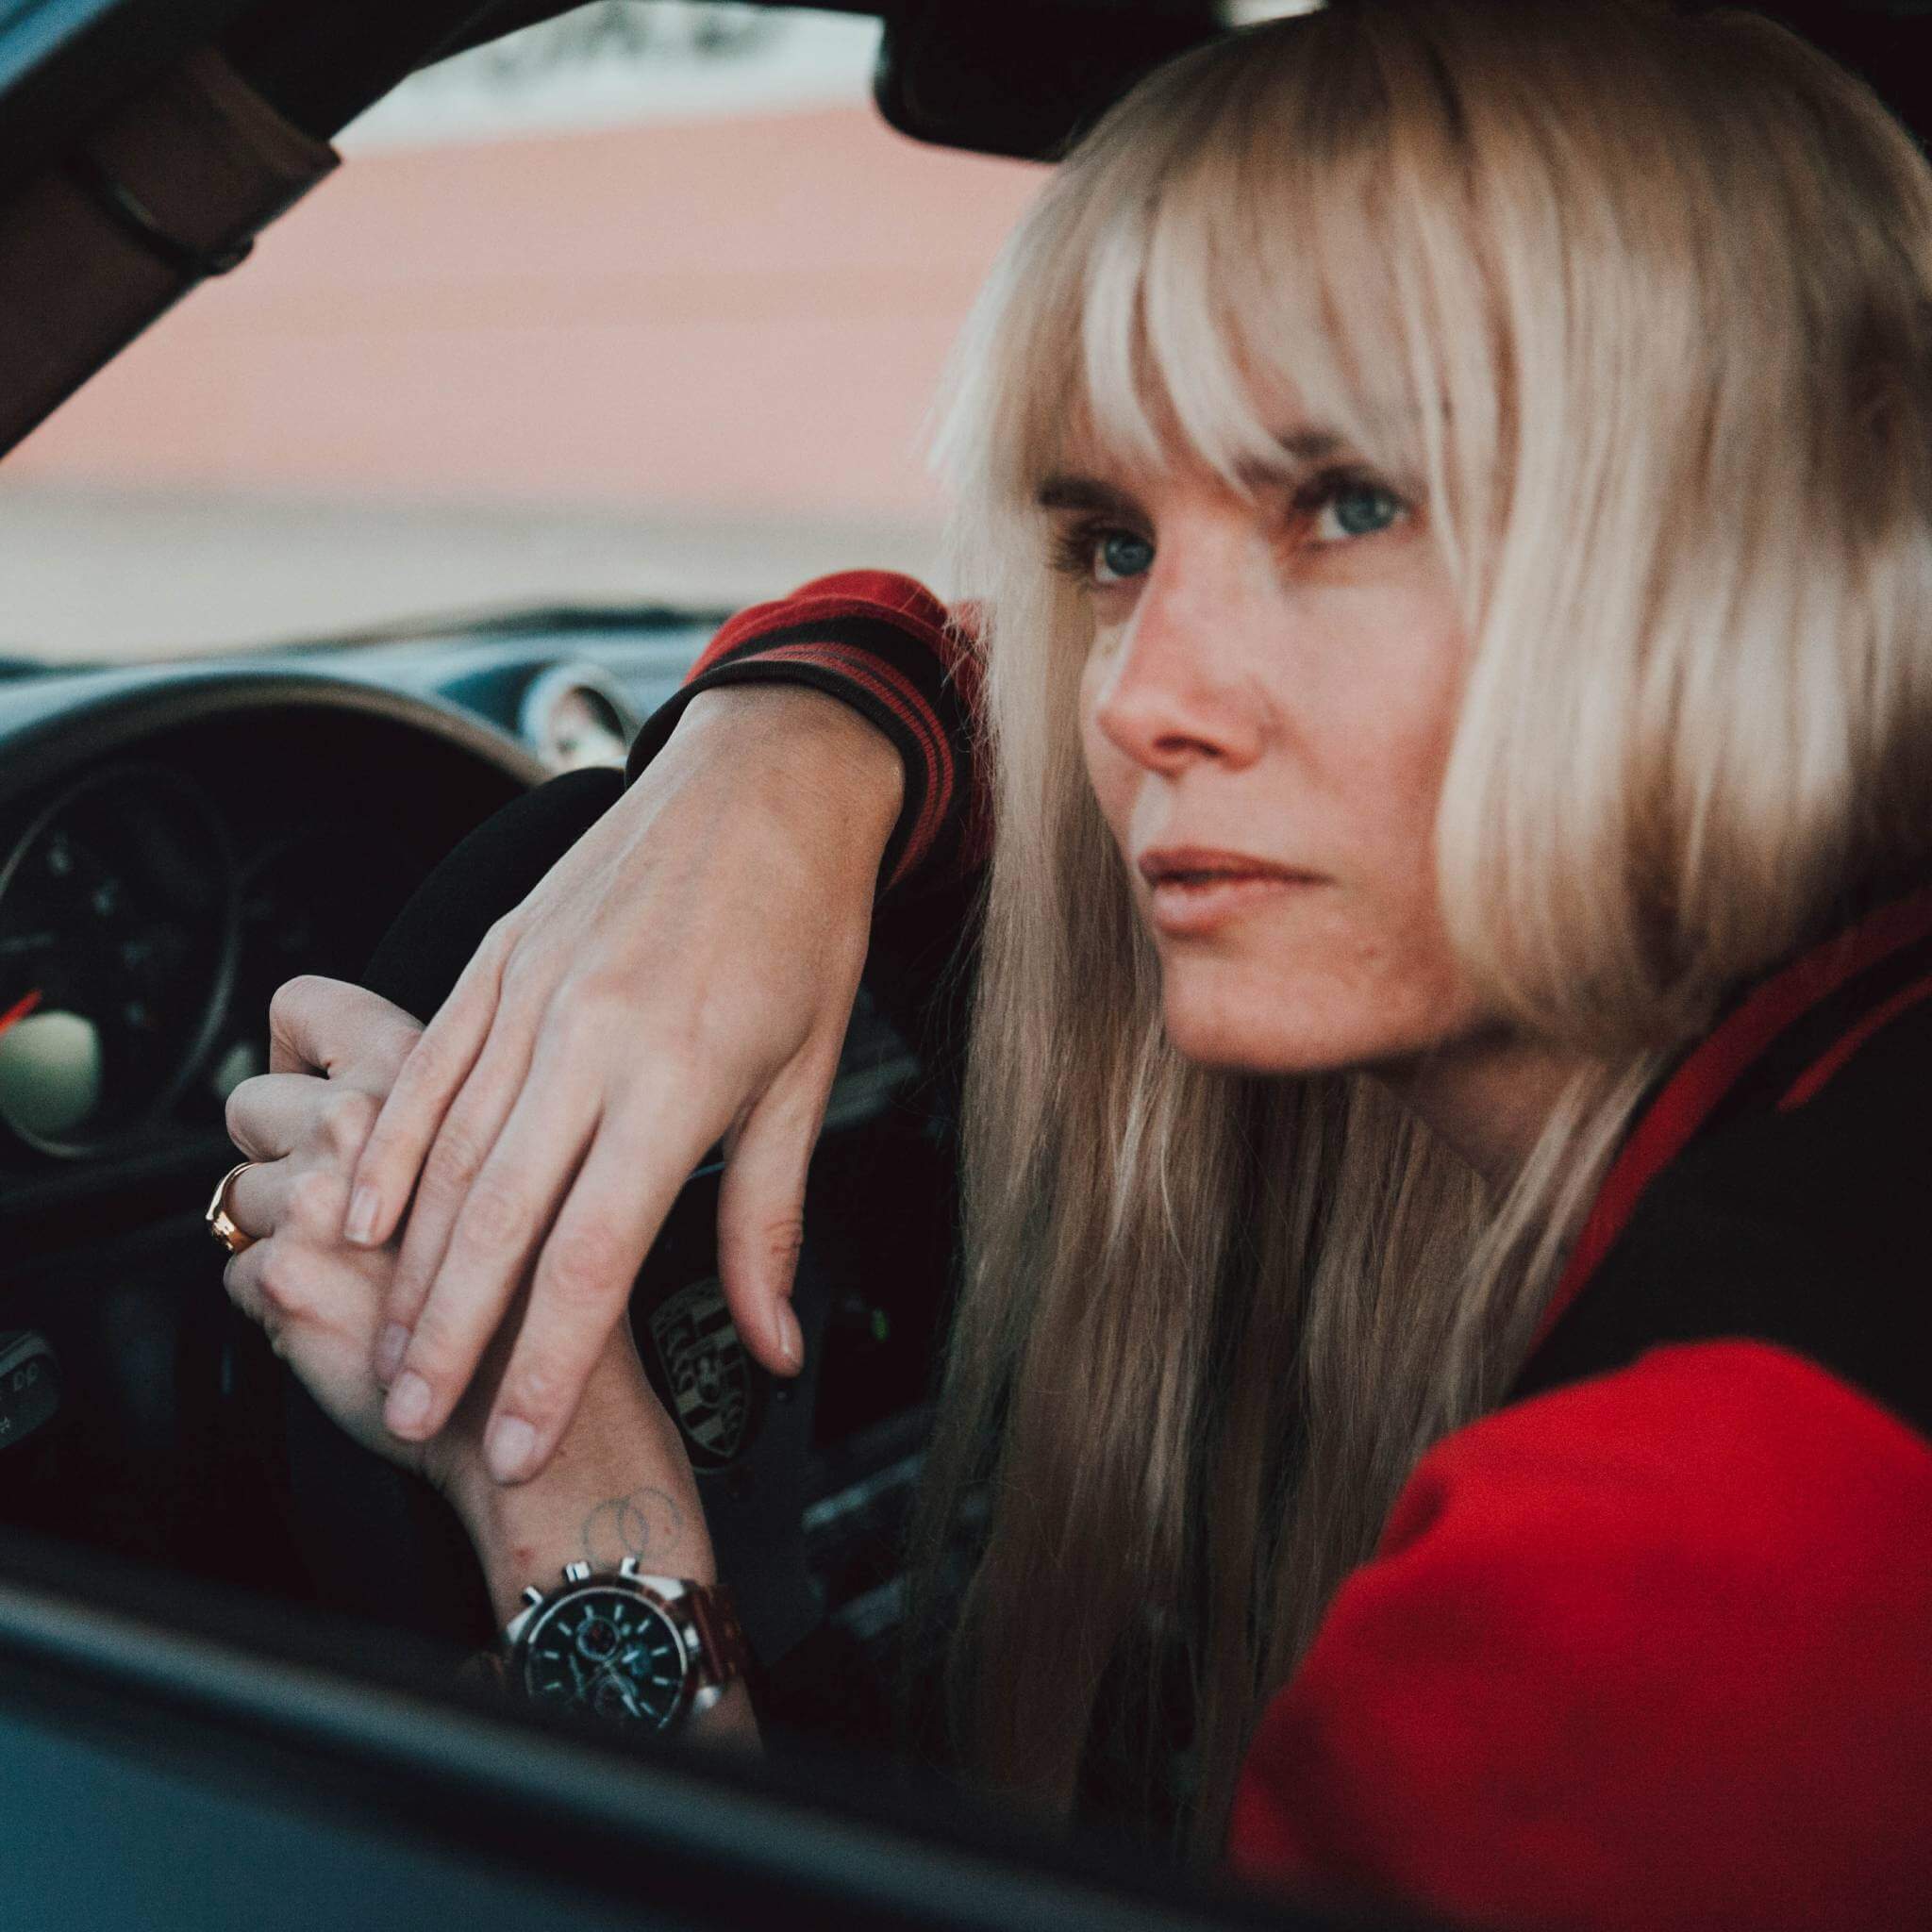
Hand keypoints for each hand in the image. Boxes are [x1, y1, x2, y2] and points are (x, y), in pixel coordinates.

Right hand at [340, 686, 902, 1486]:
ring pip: (447, 1150)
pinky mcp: (498, 955)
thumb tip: (775, 1346)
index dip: (547, 1364)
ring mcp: (532, 992)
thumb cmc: (802, 927)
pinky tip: (358, 1215)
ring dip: (412, 1262)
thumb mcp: (809, 1075)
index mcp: (679, 1079)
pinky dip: (387, 1148)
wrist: (766, 780)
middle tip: (421, 1421)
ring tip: (389, 1347)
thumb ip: (769, 1221)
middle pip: (499, 1217)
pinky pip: (425, 1067)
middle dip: (455, 1337)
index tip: (518, 1446)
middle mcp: (590, 1039)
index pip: (594, 1255)